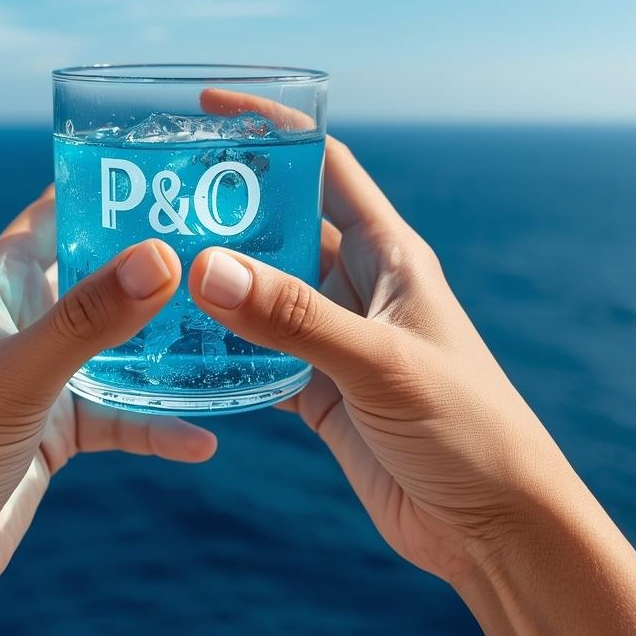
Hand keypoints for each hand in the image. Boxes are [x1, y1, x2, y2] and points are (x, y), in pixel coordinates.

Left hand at [0, 188, 214, 635]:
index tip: (181, 171)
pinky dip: (157, 427)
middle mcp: (21, 322)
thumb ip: (88, 319)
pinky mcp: (57, 431)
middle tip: (233, 248)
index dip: (110, 188)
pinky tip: (203, 441)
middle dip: (159, 267)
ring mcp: (42, 377)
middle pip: (102, 276)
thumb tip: (161, 258)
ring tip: (235, 339)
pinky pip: (121, 417)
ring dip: (169, 350)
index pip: (57, 212)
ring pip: (121, 348)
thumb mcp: (17, 379)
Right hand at [184, 135, 635, 635]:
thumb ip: (294, 318)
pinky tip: (169, 350)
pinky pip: (255, 359)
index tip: (204, 108)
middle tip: (144, 198)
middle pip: (278, 227)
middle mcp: (359, 287)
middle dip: (219, 209)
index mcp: (389, 254)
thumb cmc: (468, 429)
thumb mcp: (379, 364)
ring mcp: (336, 342)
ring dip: (211, 285)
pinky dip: (217, 353)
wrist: (495, 527)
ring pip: (259, 295)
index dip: (270, 130)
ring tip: (141, 269)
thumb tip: (207, 265)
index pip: (326, 165)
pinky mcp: (319, 395)